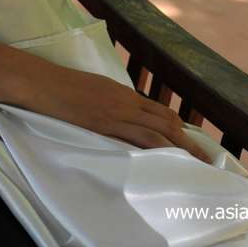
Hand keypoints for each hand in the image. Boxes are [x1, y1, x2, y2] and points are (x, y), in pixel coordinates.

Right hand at [31, 65, 208, 161]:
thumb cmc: (61, 86)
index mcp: (122, 93)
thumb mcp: (93, 89)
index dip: (179, 126)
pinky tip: (166, 159)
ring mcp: (115, 113)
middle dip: (188, 141)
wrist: (42, 82)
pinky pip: (136, 138)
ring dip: (180, 148)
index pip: (159, 110)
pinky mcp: (103, 124)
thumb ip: (111, 102)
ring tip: (195, 164)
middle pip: (165, 121)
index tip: (191, 141)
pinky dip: (155, 149)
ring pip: (157, 131)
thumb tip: (124, 117)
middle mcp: (125, 102)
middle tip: (205, 158)